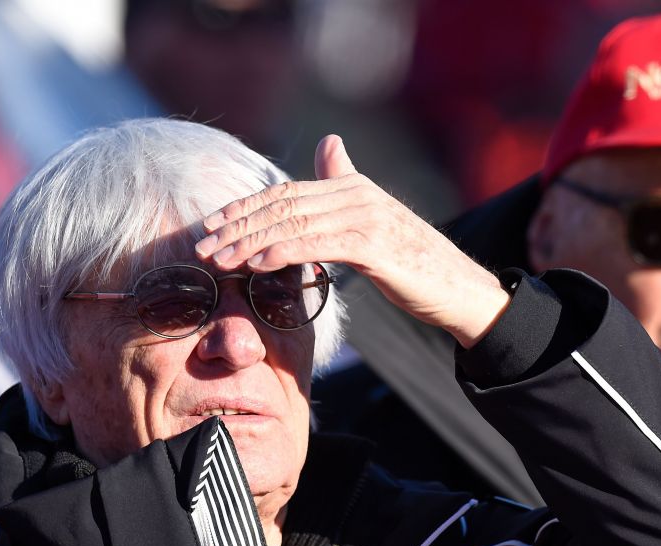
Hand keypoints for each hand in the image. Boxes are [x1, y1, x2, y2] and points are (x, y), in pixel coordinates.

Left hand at [194, 135, 510, 348]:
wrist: (459, 288)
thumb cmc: (414, 262)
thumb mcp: (375, 219)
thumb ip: (347, 183)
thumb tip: (329, 142)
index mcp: (353, 187)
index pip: (286, 192)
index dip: (245, 207)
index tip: (212, 226)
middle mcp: (357, 195)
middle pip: (283, 205)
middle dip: (237, 226)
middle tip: (201, 246)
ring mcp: (367, 218)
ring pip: (293, 225)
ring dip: (248, 243)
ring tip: (218, 261)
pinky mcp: (375, 245)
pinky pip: (316, 245)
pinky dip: (281, 253)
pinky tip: (256, 266)